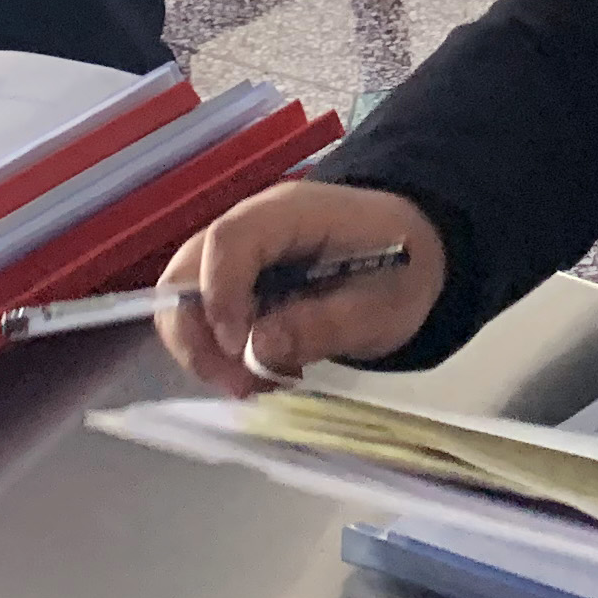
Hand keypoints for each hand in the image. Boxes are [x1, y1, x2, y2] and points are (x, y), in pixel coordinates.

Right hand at [152, 181, 446, 397]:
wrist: (414, 251)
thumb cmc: (402, 269)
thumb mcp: (381, 306)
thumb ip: (323, 326)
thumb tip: (256, 351)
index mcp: (292, 213)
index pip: (228, 240)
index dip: (220, 296)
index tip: (237, 349)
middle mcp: (250, 224)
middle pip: (185, 272)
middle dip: (198, 337)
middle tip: (241, 384)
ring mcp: (237, 252)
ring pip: (183, 300)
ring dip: (206, 352)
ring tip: (257, 383)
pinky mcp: (234, 279)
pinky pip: (202, 315)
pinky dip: (218, 352)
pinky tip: (261, 371)